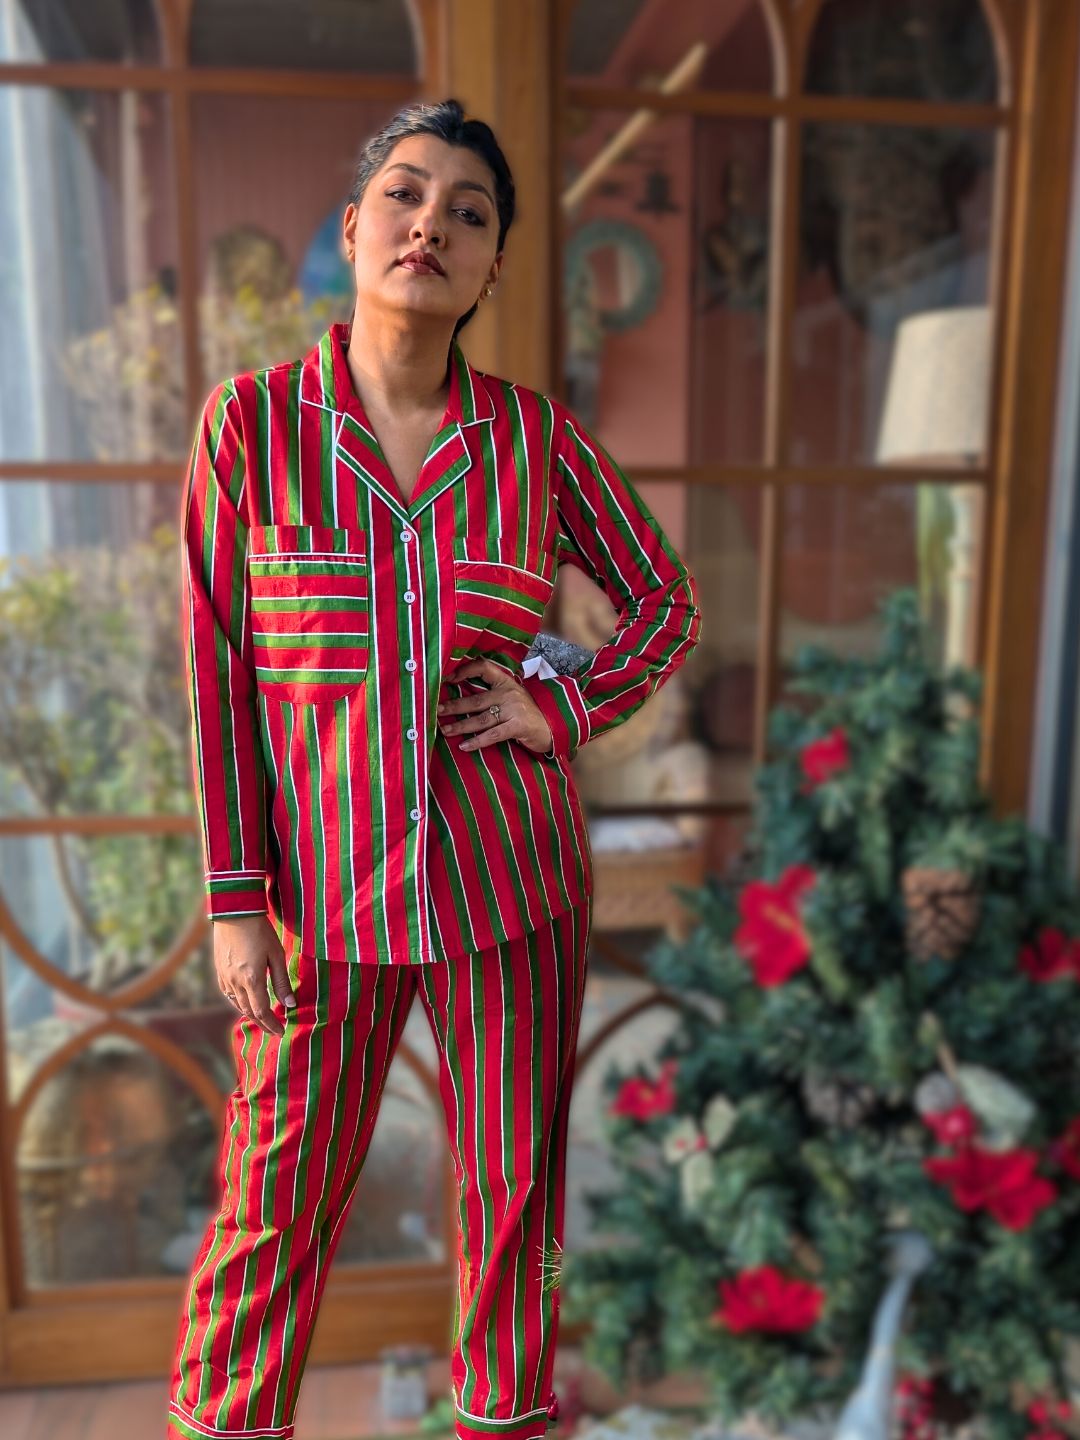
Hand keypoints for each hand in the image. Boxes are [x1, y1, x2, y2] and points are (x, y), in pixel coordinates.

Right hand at [212, 913, 295, 1035]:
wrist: (235, 913)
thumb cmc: (260, 931)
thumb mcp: (276, 955)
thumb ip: (282, 982)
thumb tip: (290, 1005)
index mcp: (252, 980)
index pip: (263, 1011)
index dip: (272, 1024)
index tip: (281, 1031)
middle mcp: (235, 983)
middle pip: (249, 1012)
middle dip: (263, 1023)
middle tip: (275, 1030)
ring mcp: (225, 978)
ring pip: (237, 1005)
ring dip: (251, 1015)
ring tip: (263, 1020)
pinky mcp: (219, 971)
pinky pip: (228, 994)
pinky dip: (238, 1003)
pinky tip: (245, 1003)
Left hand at [437, 658, 552, 754]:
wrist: (554, 727)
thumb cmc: (528, 713)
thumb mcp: (513, 697)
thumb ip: (493, 694)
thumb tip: (462, 697)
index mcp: (506, 682)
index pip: (483, 668)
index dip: (464, 671)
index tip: (446, 679)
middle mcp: (509, 693)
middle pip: (475, 700)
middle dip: (454, 706)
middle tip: (436, 711)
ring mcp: (514, 710)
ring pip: (480, 719)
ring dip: (460, 725)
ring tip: (444, 730)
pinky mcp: (518, 726)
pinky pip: (492, 735)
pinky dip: (477, 741)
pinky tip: (463, 746)